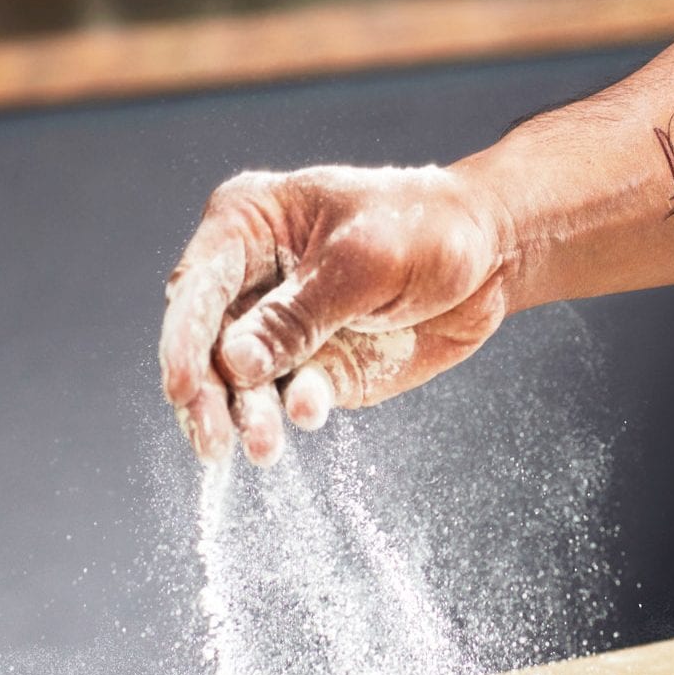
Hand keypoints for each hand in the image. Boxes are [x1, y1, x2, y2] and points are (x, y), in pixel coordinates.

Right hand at [159, 164, 510, 464]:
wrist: (490, 259)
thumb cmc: (426, 228)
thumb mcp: (363, 262)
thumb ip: (299, 314)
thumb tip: (235, 361)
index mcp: (249, 225)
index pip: (198, 285)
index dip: (183, 338)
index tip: (183, 387)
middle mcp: (251, 279)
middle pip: (206, 344)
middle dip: (208, 395)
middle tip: (216, 441)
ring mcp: (280, 329)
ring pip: (242, 383)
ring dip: (248, 416)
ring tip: (264, 449)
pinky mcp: (314, 368)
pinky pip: (292, 397)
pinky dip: (297, 410)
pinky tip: (310, 413)